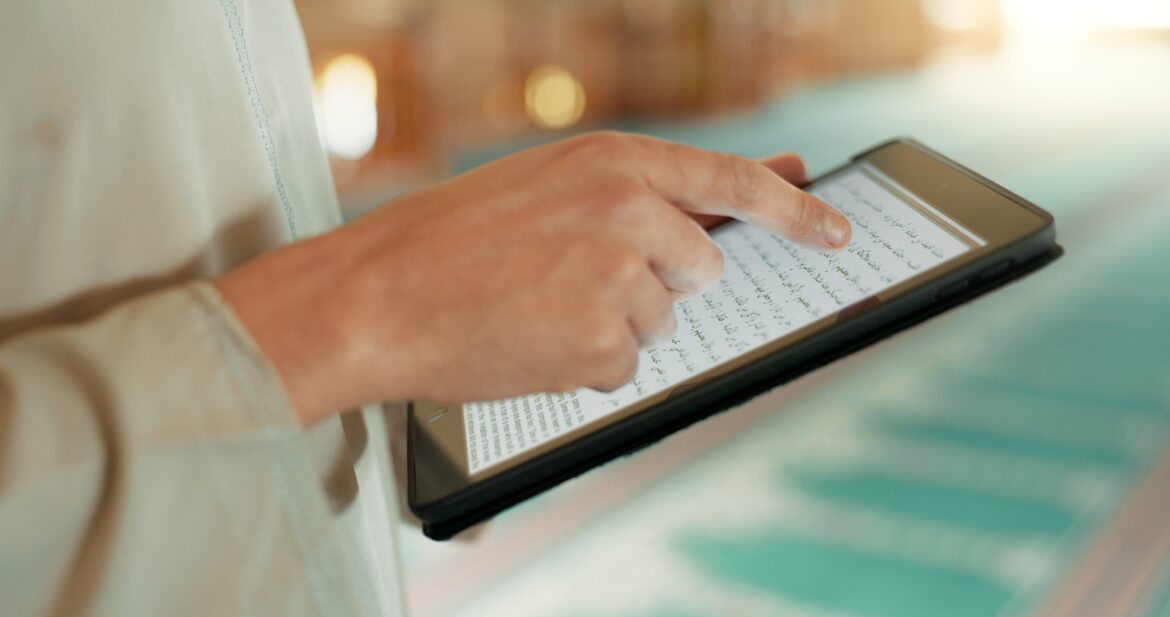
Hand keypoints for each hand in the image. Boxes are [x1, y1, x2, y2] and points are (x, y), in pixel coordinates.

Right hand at [215, 132, 850, 424]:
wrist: (374, 294)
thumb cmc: (450, 238)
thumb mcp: (549, 184)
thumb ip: (645, 188)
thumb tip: (758, 178)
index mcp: (613, 162)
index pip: (735, 184)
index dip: (796, 211)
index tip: (837, 231)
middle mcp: (629, 214)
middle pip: (697, 272)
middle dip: (653, 282)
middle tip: (573, 277)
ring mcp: (619, 282)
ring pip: (659, 323)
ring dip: (609, 323)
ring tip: (534, 304)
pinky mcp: (602, 346)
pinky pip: (625, 366)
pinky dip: (585, 363)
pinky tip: (530, 338)